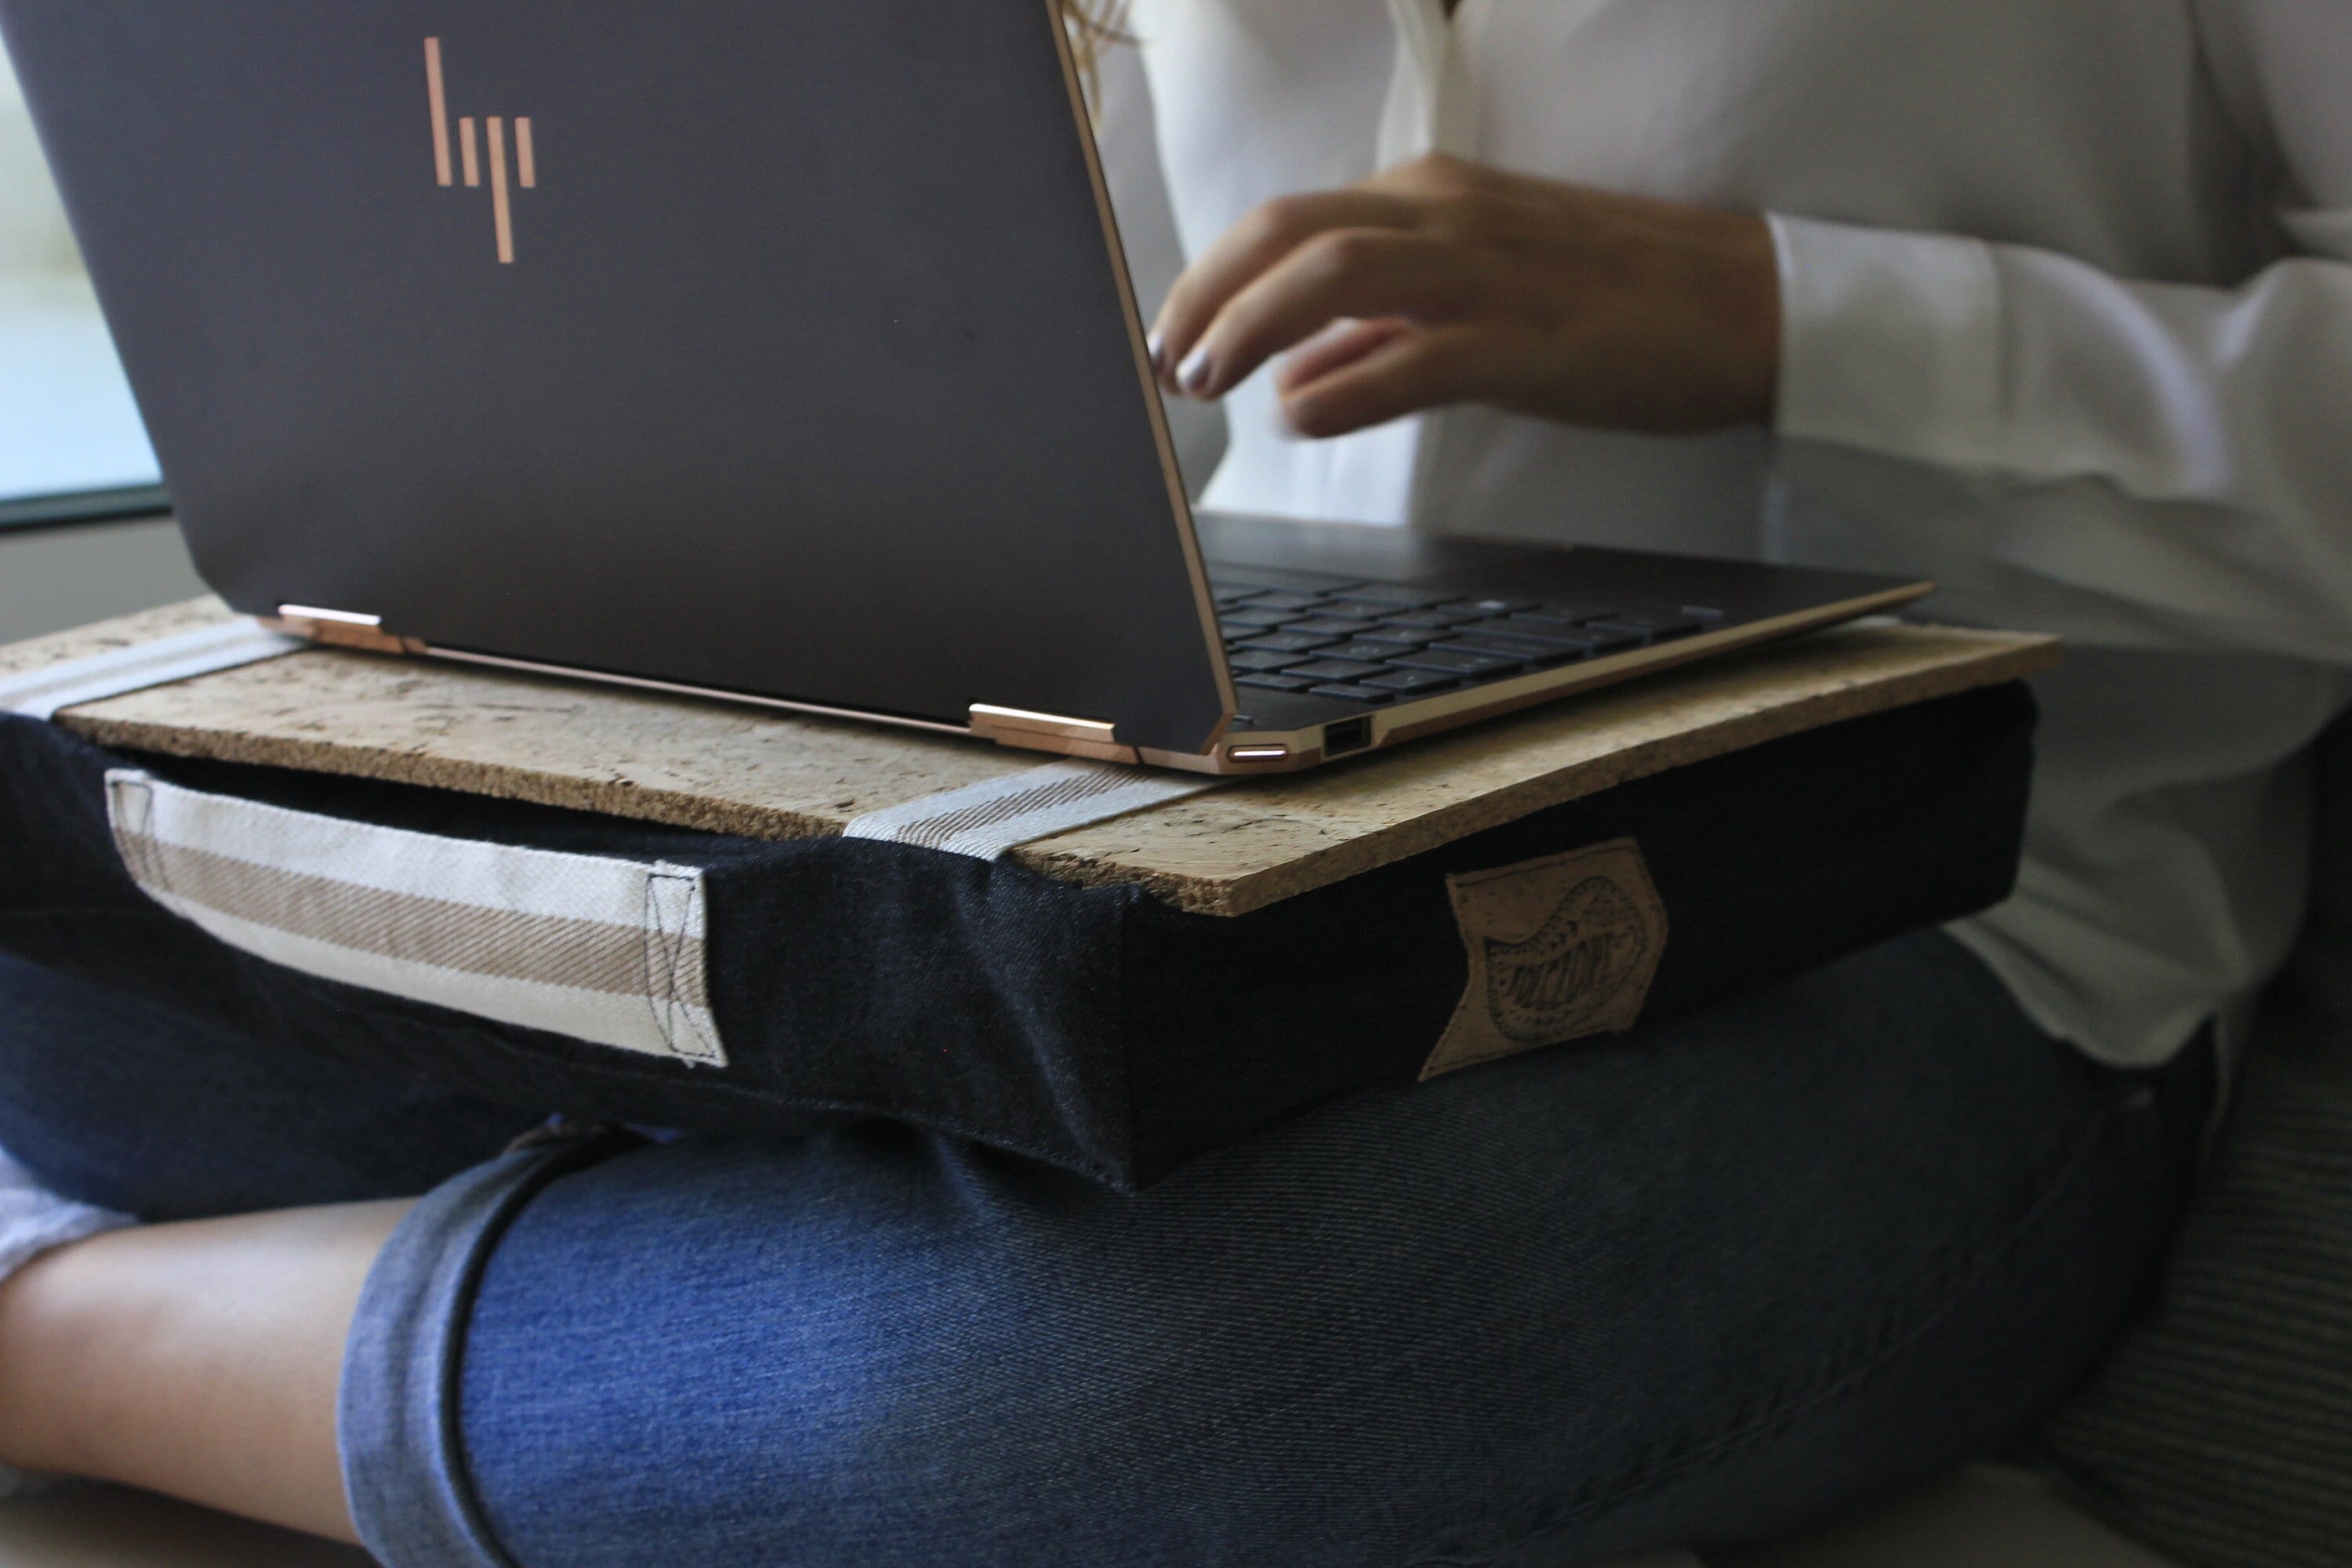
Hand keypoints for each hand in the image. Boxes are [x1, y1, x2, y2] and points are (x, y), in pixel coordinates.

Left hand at [1147, 154, 1780, 438]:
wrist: (1744, 305)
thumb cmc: (1614, 299)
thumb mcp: (1481, 294)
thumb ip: (1385, 327)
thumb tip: (1298, 368)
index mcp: (1433, 196)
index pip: (1291, 222)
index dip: (1215, 278)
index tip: (1174, 333)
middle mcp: (1448, 217)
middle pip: (1288, 232)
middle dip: (1207, 295)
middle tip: (1166, 363)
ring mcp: (1487, 274)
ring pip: (1333, 272)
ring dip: (1250, 326)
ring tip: (1206, 383)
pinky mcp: (1528, 339)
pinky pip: (1414, 355)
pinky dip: (1344, 385)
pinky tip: (1299, 415)